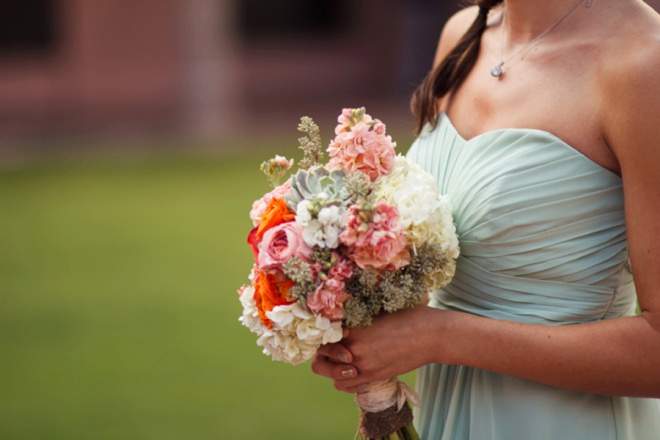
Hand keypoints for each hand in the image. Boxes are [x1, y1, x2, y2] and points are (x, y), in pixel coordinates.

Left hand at [312, 305, 443, 392]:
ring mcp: (364, 366)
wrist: (432, 336)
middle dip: (321, 351)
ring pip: (330, 375)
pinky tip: (351, 369)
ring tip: (340, 358)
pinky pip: (346, 386)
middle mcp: (355, 349)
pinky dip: (343, 380)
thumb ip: (357, 315)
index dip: (322, 331)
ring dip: (331, 367)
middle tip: (330, 345)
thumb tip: (341, 314)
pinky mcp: (374, 377)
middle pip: (320, 356)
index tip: (327, 328)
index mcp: (354, 328)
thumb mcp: (379, 309)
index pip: (322, 333)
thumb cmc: (409, 316)